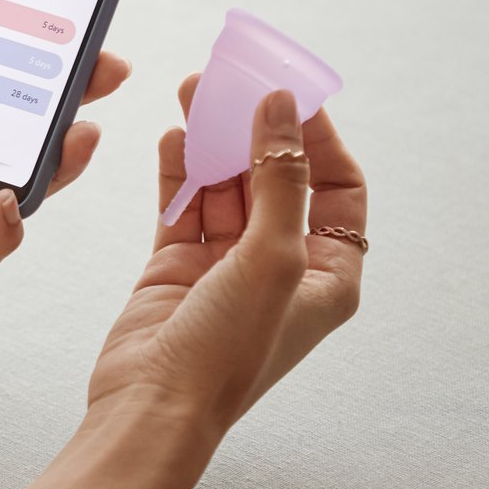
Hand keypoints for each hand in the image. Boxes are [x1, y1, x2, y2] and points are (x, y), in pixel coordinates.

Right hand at [86, 77, 366, 429]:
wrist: (151, 407)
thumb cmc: (224, 357)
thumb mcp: (272, 258)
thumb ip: (278, 178)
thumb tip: (280, 110)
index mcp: (327, 276)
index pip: (337, 187)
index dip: (318, 136)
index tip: (292, 92)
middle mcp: (280, 267)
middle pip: (277, 177)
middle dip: (257, 129)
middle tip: (235, 82)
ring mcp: (226, 266)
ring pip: (226, 184)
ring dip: (213, 140)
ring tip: (195, 94)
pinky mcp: (177, 266)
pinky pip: (183, 204)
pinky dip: (178, 169)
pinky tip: (174, 137)